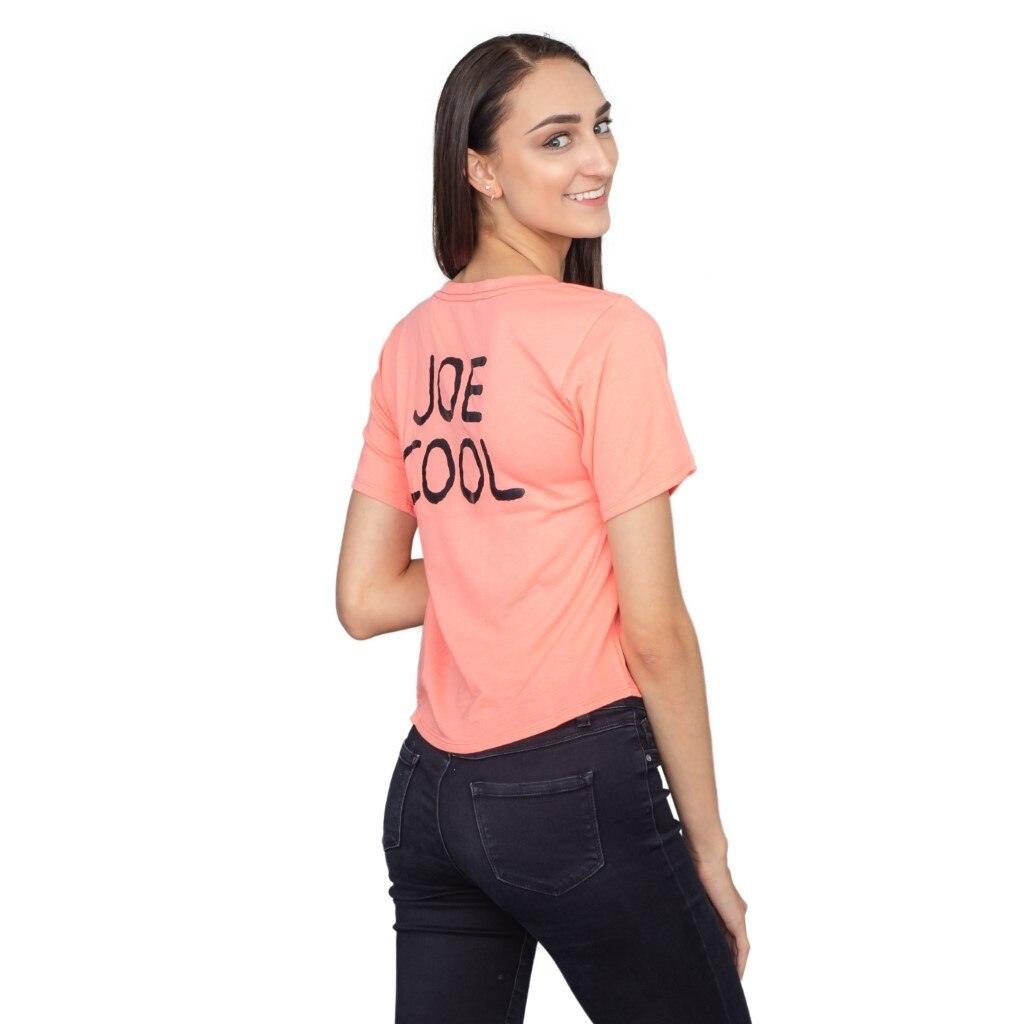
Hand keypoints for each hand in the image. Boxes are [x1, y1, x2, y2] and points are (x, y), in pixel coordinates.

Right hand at [693, 857, 749, 977]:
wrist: (705, 858)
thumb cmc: (694, 867)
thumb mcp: (690, 892)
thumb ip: (689, 903)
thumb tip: (671, 907)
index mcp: (723, 905)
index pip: (722, 933)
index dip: (719, 948)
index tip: (711, 961)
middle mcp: (733, 912)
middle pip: (731, 942)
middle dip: (726, 959)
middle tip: (718, 976)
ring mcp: (736, 916)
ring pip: (737, 947)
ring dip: (733, 963)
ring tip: (726, 980)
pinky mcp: (738, 920)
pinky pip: (742, 947)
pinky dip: (739, 961)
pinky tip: (735, 975)